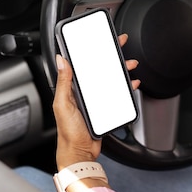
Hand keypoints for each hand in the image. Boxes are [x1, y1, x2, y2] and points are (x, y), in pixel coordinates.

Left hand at [53, 33, 139, 169]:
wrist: (81, 153)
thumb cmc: (68, 133)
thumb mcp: (63, 104)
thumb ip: (63, 82)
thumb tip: (60, 60)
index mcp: (71, 87)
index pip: (81, 62)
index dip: (91, 49)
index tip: (100, 38)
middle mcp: (83, 91)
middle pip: (99, 67)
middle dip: (111, 55)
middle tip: (120, 44)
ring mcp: (94, 98)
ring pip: (110, 78)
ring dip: (121, 69)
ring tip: (130, 64)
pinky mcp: (104, 106)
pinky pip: (116, 92)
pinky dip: (125, 86)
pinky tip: (131, 83)